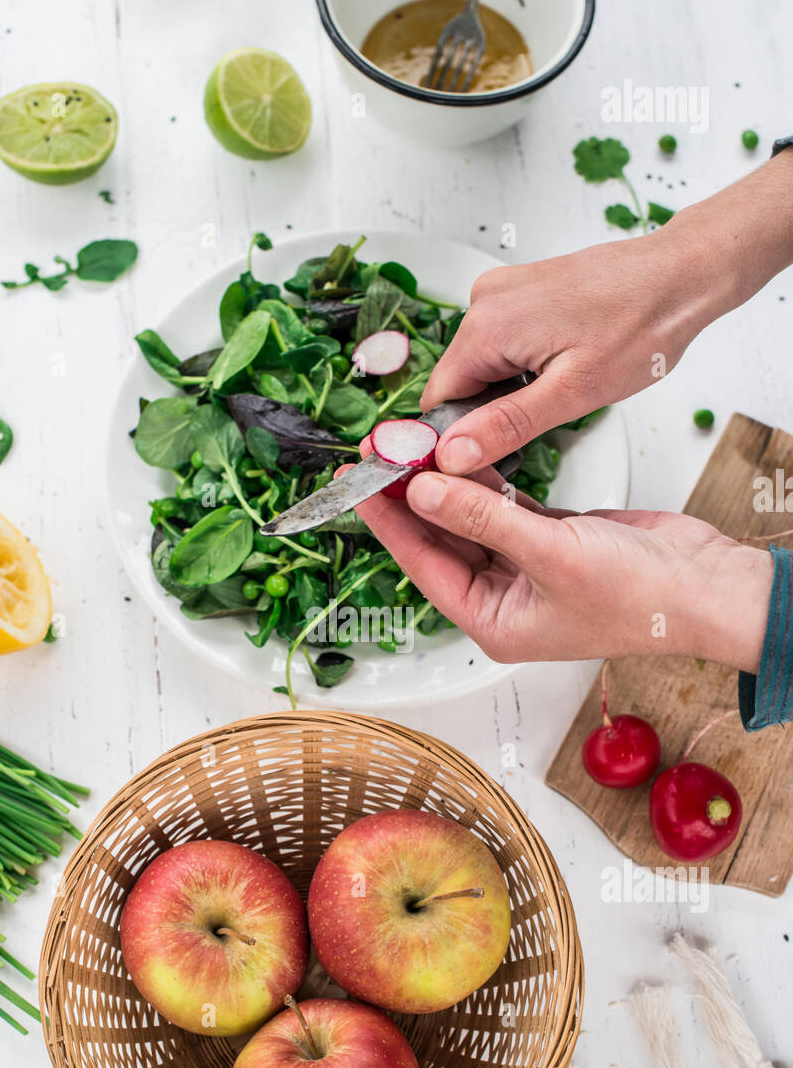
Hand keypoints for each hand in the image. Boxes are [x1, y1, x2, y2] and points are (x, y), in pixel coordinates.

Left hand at [354, 470, 772, 673]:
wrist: (706, 587)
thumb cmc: (640, 596)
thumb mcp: (549, 554)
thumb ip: (482, 520)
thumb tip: (422, 492)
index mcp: (494, 621)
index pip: (425, 567)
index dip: (391, 524)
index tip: (361, 485)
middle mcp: (504, 597)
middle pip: (441, 540)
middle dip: (411, 498)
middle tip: (379, 454)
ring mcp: (528, 566)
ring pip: (472, 519)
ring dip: (447, 485)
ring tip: (411, 445)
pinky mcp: (553, 536)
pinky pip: (505, 506)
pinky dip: (486, 482)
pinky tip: (462, 454)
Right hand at [424, 152, 792, 474]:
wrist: (681, 275)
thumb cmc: (641, 326)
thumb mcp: (572, 393)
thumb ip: (505, 425)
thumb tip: (452, 454)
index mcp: (487, 327)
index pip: (438, 399)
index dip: (458, 436)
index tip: (492, 453)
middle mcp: (484, 301)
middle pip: (459, 381)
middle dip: (490, 410)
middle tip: (546, 416)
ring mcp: (502, 291)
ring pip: (481, 364)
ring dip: (510, 388)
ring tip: (563, 382)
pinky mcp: (520, 290)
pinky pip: (501, 342)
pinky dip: (522, 364)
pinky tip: (562, 362)